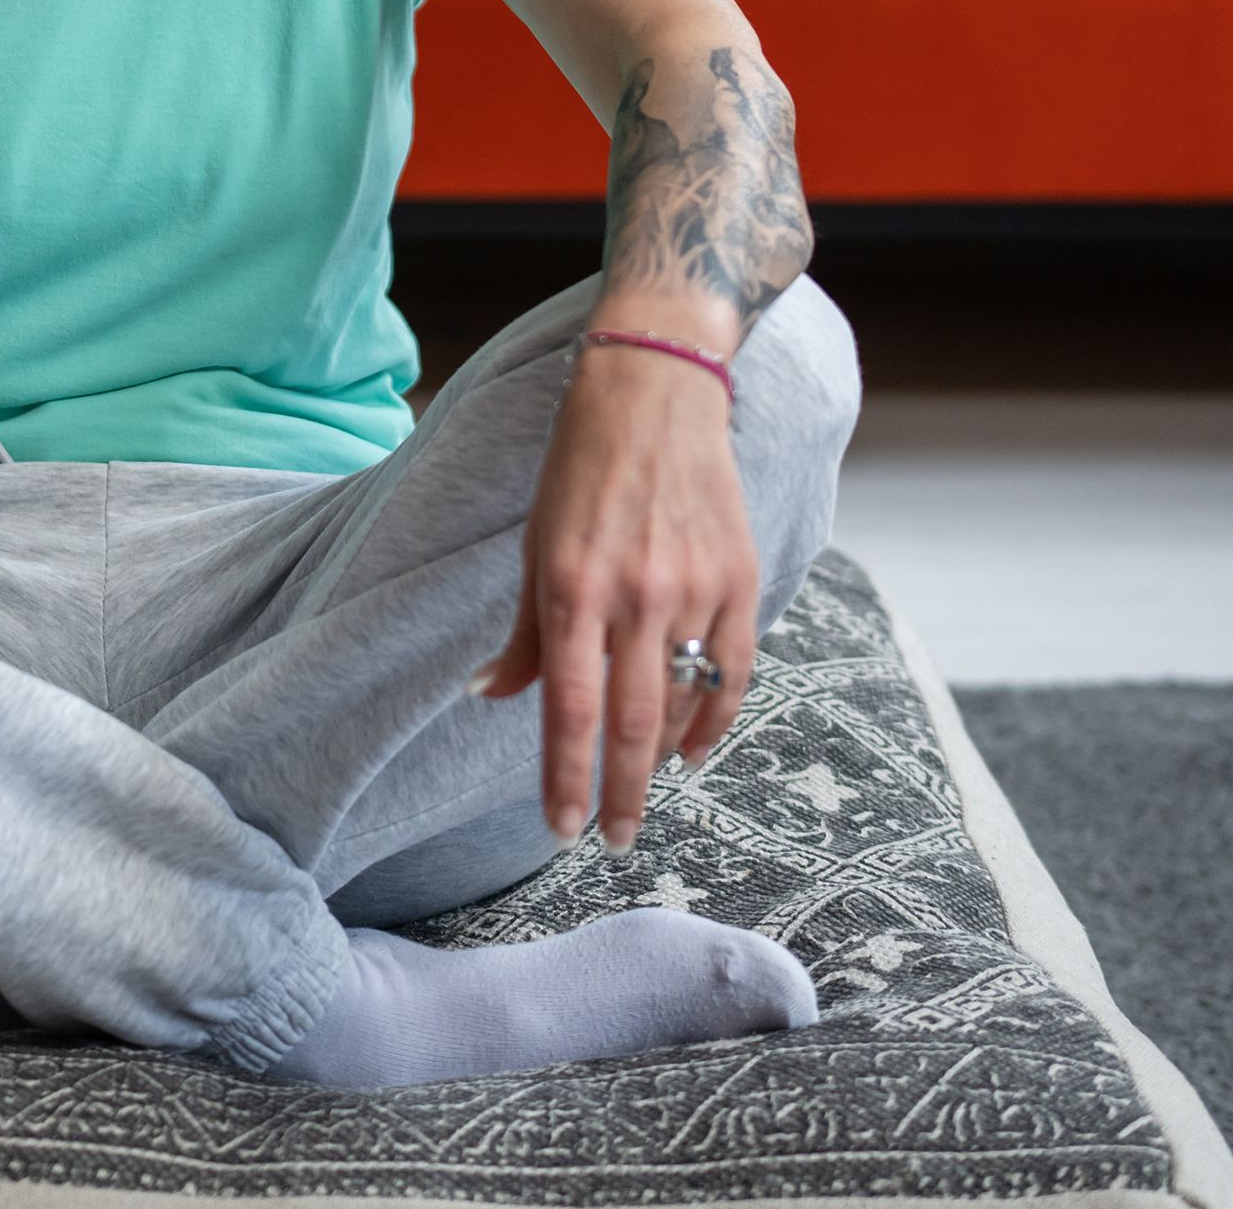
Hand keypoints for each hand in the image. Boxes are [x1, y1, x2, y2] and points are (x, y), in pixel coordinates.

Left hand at [474, 340, 756, 848]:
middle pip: (633, 725)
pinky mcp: (741, 575)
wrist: (655, 391)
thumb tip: (491, 696)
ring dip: (665, 758)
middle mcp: (635, 595)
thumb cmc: (579, 469)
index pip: (570, 710)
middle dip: (621, 795)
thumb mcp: (533, 546)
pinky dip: (717, 718)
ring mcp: (695, 587)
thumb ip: (523, 632)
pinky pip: (735, 671)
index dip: (565, 778)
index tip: (563, 829)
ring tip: (646, 785)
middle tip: (616, 840)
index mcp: (572, 588)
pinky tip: (695, 746)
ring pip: (686, 703)